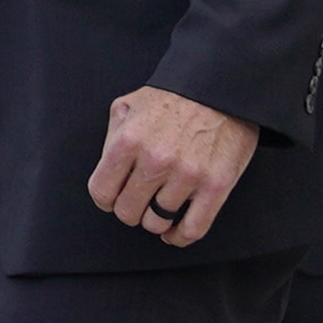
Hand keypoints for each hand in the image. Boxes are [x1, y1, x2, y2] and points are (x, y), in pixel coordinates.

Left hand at [87, 84, 257, 244]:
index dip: (107, 198)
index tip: (115, 196)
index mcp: (129, 141)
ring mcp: (187, 175)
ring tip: (161, 206)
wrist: (221, 85)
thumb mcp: (129, 104)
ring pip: (157, 223)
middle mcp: (155, 161)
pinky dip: (179, 237)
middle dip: (131, 209)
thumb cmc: (174, 96)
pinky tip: (175, 231)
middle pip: (128, 213)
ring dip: (157, 218)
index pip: (102, 192)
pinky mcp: (215, 185)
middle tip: (140, 200)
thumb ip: (112, 138)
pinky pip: (192, 229)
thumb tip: (108, 172)